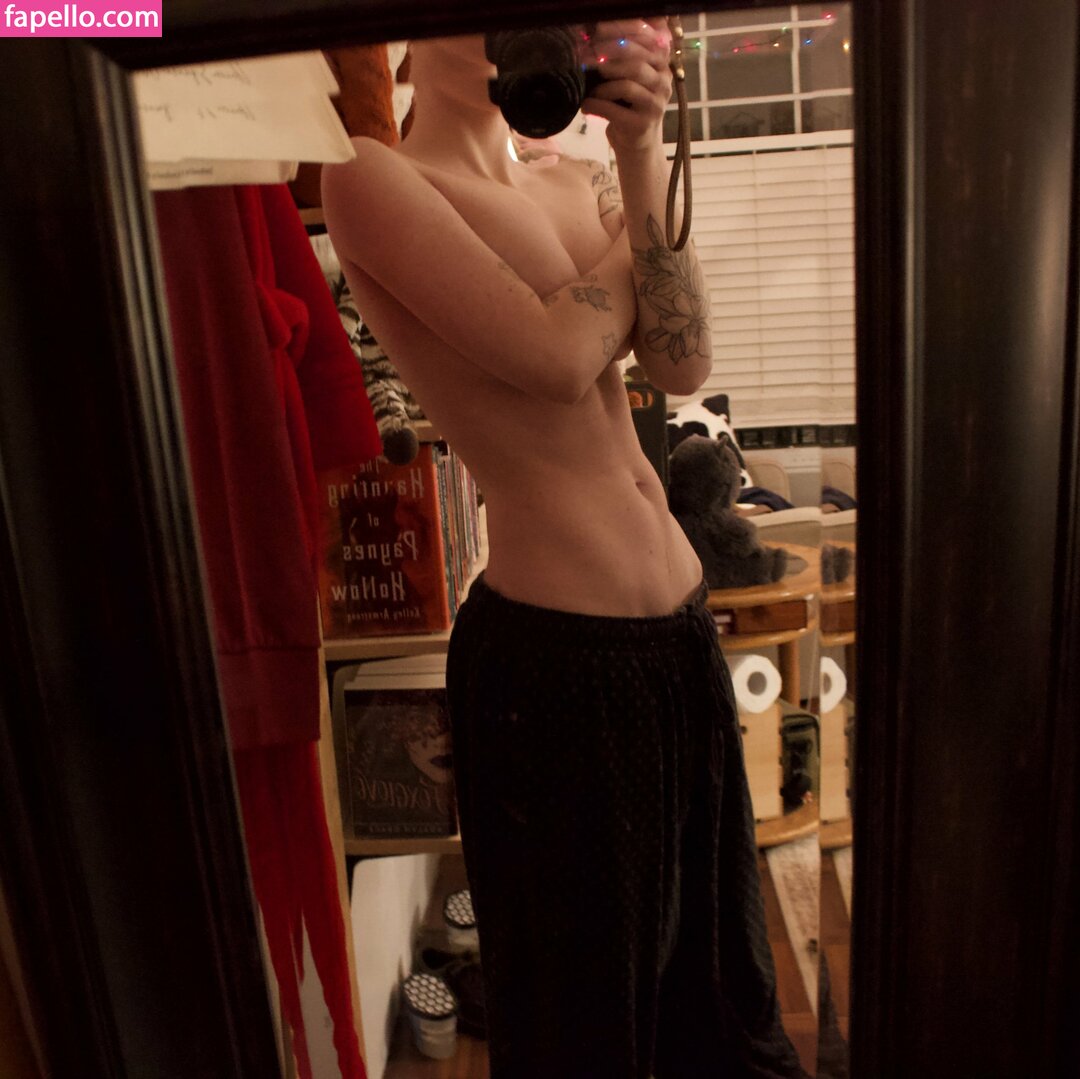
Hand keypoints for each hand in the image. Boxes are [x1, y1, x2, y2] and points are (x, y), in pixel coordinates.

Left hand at [580, 18, 672, 153]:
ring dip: (602, 86)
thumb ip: (626, 57)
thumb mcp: (632, 77)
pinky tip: (586, 106)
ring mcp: (655, 105)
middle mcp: (663, 82)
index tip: (598, 32)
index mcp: (662, 65)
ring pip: (627, 85)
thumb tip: (598, 36)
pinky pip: (614, 110)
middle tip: (587, 59)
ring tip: (590, 90)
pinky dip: (596, 105)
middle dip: (608, 58)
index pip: (646, 41)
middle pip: (637, 62)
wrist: (637, 144)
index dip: (621, 35)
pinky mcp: (641, 125)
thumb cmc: (630, 106)